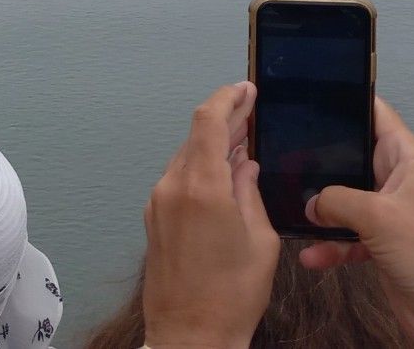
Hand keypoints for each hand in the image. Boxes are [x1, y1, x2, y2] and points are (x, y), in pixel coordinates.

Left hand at [141, 82, 276, 348]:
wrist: (190, 337)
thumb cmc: (232, 296)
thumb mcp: (260, 240)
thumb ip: (251, 191)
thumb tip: (246, 163)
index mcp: (202, 187)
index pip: (208, 121)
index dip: (228, 98)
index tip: (246, 89)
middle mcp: (172, 187)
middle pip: (195, 136)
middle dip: (224, 121)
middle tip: (251, 112)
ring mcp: (158, 203)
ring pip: (185, 157)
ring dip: (211, 146)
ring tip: (242, 143)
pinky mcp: (153, 219)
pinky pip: (177, 179)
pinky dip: (199, 168)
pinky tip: (221, 176)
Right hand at [300, 99, 413, 348]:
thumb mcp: (377, 216)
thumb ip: (337, 199)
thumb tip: (310, 203)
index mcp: (408, 159)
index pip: (376, 114)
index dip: (346, 100)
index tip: (308, 93)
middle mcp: (398, 180)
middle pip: (353, 156)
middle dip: (321, 158)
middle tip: (281, 151)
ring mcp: (389, 213)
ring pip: (345, 198)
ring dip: (320, 207)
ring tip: (288, 206)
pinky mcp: (381, 244)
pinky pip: (347, 235)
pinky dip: (329, 243)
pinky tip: (309, 255)